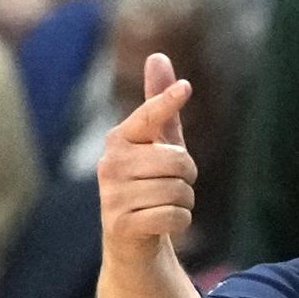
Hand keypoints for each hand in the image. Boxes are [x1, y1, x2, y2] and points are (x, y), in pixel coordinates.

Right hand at [99, 53, 195, 261]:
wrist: (132, 240)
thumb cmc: (149, 183)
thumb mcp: (158, 143)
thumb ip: (160, 106)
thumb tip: (158, 57)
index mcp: (119, 138)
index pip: (148, 117)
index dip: (166, 103)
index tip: (186, 88)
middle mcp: (110, 163)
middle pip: (178, 161)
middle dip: (188, 176)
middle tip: (172, 185)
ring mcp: (113, 195)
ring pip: (179, 190)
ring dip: (185, 201)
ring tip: (165, 204)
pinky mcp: (121, 225)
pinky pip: (174, 216)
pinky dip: (180, 221)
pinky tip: (162, 223)